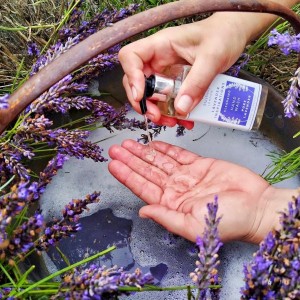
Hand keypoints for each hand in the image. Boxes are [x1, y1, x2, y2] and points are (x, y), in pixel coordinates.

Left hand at [108, 140, 295, 242]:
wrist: (257, 207)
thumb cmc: (229, 221)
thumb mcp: (193, 226)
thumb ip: (166, 217)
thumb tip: (143, 212)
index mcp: (172, 204)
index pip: (143, 187)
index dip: (127, 175)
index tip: (113, 164)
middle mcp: (176, 189)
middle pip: (148, 171)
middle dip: (131, 160)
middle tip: (115, 149)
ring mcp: (188, 176)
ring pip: (160, 161)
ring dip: (144, 152)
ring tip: (128, 143)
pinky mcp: (201, 165)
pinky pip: (179, 154)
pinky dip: (166, 148)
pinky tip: (153, 144)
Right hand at [118, 13, 248, 127]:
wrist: (232, 35)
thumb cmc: (222, 36)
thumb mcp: (212, 58)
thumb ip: (197, 82)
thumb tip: (181, 107)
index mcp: (160, 45)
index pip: (131, 57)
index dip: (131, 77)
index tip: (140, 95)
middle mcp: (158, 59)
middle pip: (136, 81)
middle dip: (143, 102)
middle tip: (156, 115)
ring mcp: (165, 71)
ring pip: (150, 94)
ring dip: (157, 111)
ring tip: (171, 121)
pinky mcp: (174, 82)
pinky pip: (167, 99)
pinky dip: (172, 111)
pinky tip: (184, 118)